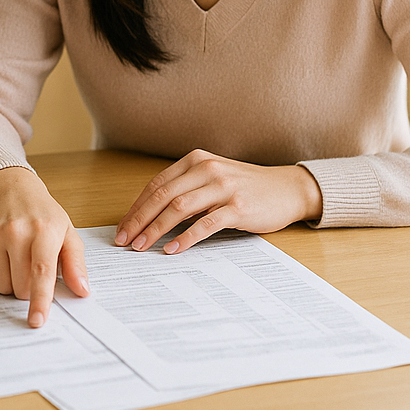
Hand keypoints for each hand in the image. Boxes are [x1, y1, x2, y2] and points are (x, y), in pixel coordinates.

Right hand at [0, 166, 88, 327]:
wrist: (10, 188)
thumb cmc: (42, 214)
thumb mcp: (67, 232)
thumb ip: (76, 263)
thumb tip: (82, 290)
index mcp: (44, 229)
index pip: (41, 271)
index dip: (40, 299)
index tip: (37, 320)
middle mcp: (15, 231)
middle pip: (21, 287)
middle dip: (30, 287)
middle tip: (32, 265)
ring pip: (2, 287)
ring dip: (12, 283)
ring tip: (17, 260)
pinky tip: (1, 258)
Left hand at [115, 149, 323, 253]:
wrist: (286, 189)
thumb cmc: (244, 187)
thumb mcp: (211, 179)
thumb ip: (185, 188)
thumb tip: (149, 214)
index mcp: (195, 161)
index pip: (156, 185)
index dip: (136, 207)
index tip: (123, 227)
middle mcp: (206, 169)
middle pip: (162, 196)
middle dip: (139, 219)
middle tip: (124, 240)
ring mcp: (222, 187)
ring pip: (179, 208)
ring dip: (156, 229)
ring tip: (141, 246)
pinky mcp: (238, 207)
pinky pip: (206, 223)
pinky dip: (186, 237)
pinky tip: (172, 248)